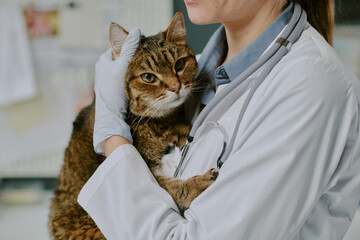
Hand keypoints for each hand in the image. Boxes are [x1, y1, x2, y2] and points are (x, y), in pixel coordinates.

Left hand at [93, 27, 140, 154]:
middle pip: (129, 57)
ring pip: (131, 68)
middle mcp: (106, 67)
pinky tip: (146, 84)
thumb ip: (130, 48)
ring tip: (152, 74)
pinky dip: (139, 80)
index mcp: (105, 59)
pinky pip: (131, 79)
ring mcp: (111, 79)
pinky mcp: (116, 89)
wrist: (111, 118)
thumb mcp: (124, 67)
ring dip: (142, 70)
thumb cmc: (114, 93)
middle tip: (154, 64)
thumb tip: (137, 30)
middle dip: (142, 60)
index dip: (138, 48)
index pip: (123, 46)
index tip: (151, 52)